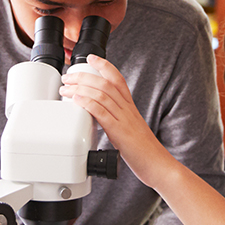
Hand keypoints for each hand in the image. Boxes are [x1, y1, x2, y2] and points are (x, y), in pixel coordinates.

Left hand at [59, 55, 171, 185]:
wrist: (158, 165)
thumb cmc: (144, 152)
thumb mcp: (129, 130)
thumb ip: (115, 120)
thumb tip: (97, 118)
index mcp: (130, 108)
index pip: (118, 79)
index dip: (104, 66)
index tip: (91, 58)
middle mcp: (127, 110)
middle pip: (106, 83)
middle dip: (84, 76)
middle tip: (68, 76)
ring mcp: (124, 120)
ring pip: (102, 94)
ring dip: (81, 88)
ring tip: (66, 89)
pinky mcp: (119, 132)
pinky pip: (102, 112)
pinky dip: (88, 103)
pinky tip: (77, 100)